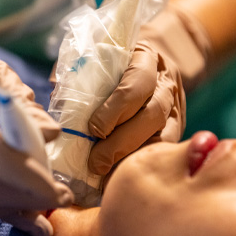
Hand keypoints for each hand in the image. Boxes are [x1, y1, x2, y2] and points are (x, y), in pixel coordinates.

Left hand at [86, 6, 211, 174]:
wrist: (142, 67)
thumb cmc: (107, 65)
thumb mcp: (92, 60)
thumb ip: (77, 75)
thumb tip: (59, 101)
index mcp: (146, 58)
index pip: (138, 82)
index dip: (115, 108)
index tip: (93, 129)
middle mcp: (166, 84)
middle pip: (153, 114)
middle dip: (122, 141)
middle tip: (96, 162)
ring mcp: (175, 109)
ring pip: (164, 137)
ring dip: (133, 157)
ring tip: (107, 175)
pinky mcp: (176, 130)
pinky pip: (164, 151)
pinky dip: (142, 164)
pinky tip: (120, 176)